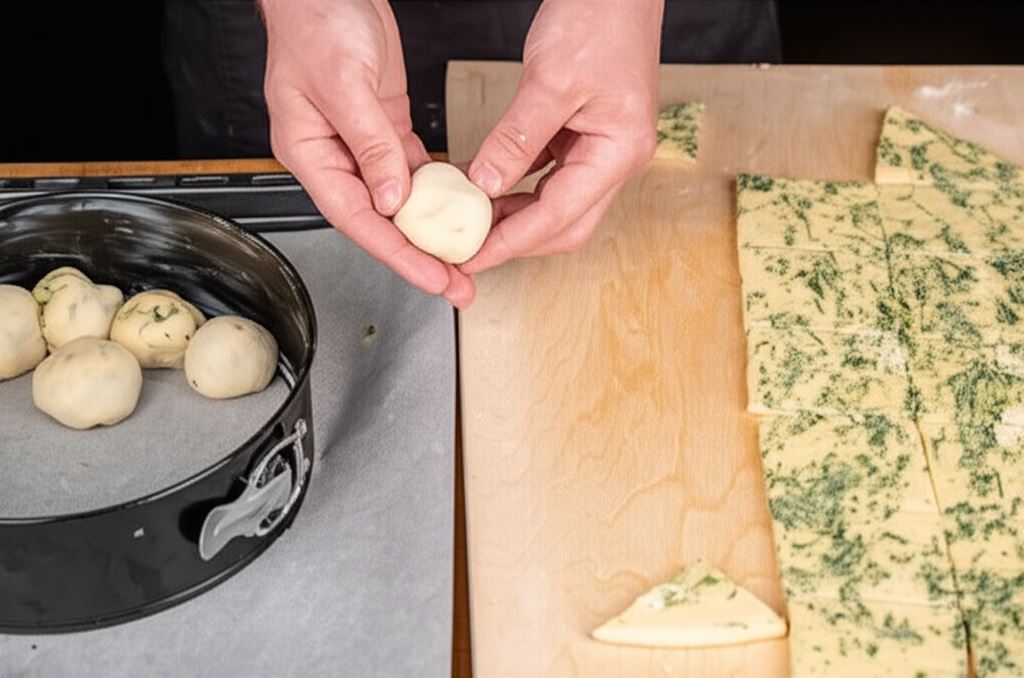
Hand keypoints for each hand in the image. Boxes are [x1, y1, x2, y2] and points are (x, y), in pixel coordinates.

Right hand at [261, 0, 475, 306]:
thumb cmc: (315, 19)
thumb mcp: (344, 82)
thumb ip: (369, 144)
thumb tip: (392, 199)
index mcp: (310, 151)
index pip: (357, 218)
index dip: (396, 253)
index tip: (433, 278)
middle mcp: (335, 155)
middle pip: (379, 220)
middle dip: (419, 255)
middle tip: (458, 283)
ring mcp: (361, 142)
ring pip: (398, 200)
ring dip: (431, 230)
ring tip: (465, 257)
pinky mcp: (385, 126)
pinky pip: (411, 169)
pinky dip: (434, 191)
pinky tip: (458, 210)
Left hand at [462, 0, 662, 274]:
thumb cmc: (599, 17)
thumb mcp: (549, 80)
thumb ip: (516, 139)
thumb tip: (484, 185)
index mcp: (619, 151)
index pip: (558, 216)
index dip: (510, 242)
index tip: (472, 257)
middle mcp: (617, 158)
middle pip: (564, 224)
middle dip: (515, 240)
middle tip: (468, 248)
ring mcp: (604, 148)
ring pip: (557, 204)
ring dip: (515, 216)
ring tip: (471, 220)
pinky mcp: (587, 134)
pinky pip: (549, 175)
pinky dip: (518, 186)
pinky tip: (487, 185)